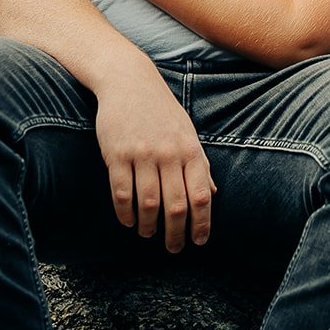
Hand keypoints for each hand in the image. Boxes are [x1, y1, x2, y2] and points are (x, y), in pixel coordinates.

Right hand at [93, 52, 216, 251]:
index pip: (202, 195)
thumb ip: (199, 164)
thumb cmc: (161, 110)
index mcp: (190, 149)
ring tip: (148, 233)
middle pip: (176, 206)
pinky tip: (128, 221)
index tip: (198, 241)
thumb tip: (212, 195)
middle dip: (176, 234)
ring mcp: (142, 154)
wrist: (128, 80)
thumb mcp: (187, 133)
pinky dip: (125, 213)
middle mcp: (169, 153)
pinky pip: (121, 193)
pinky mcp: (117, 154)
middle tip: (173, 248)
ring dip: (148, 226)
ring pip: (148, 204)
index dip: (202, 224)